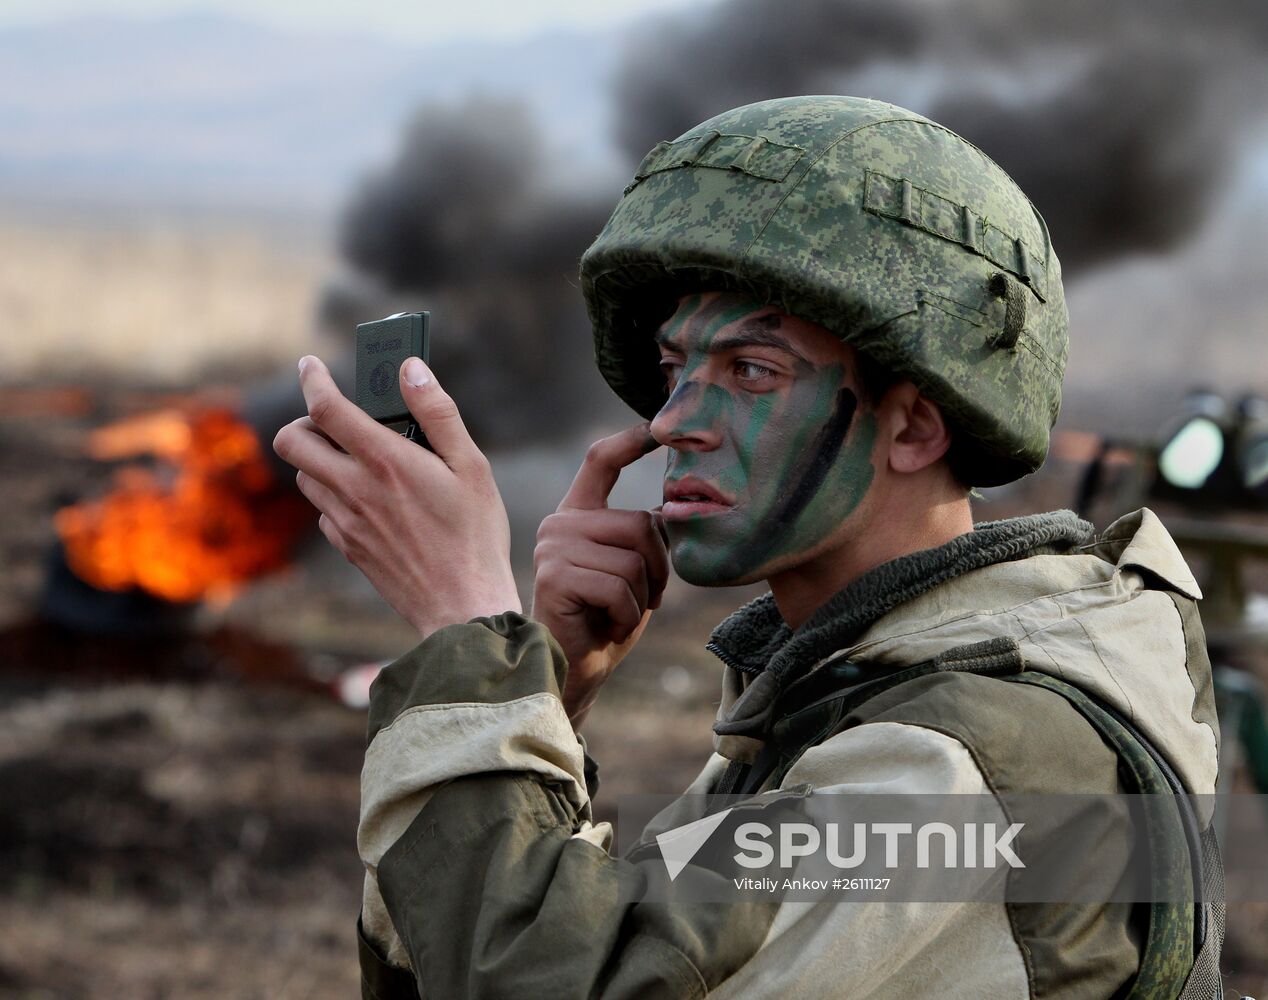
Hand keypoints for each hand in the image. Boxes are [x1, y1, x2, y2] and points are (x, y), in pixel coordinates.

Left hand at [273, 355, 519, 638]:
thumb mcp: (471, 466)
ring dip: (320, 458)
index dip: (313, 379)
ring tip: (358, 459)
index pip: (327, 408)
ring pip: (304, 476)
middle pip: (292, 442)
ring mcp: (346, 521)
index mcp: (385, 461)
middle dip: (305, 421)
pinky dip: (335, 495)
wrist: (461, 606)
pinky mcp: (348, 547)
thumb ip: (438, 413)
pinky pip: (323, 511)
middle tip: (334, 421)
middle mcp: (355, 489)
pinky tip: (370, 500)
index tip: (311, 366)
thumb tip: (411, 369)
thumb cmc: (475, 535)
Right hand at [532, 424, 667, 728]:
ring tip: (619, 613)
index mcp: (578, 514)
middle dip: (657, 569)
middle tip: (642, 598)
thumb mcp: (632, 570)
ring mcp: (553, 547)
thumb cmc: (606, 620)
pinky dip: (628, 615)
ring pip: (633, 559)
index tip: (655, 427)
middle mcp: (560, 523)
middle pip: (639, 525)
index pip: (600, 461)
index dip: (629, 441)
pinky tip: (608, 625)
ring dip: (642, 597)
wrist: (573, 670)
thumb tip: (672, 508)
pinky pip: (619, 588)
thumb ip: (642, 537)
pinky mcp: (554, 576)